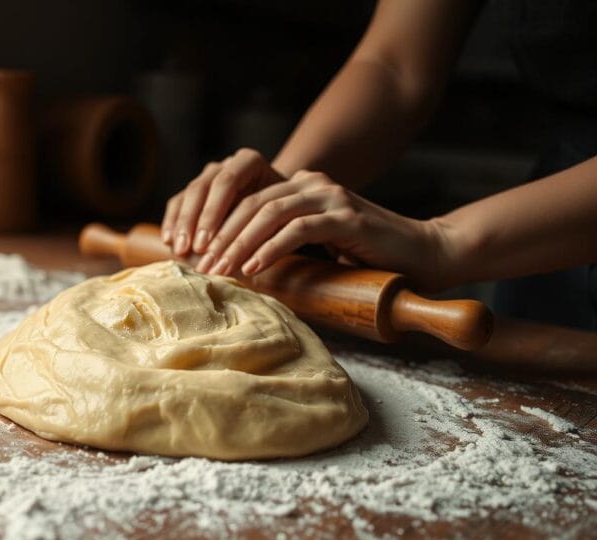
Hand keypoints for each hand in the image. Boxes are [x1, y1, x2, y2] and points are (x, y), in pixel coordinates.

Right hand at [161, 148, 284, 256]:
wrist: (278, 205)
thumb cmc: (283, 212)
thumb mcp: (282, 216)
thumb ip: (265, 227)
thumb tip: (245, 256)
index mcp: (249, 161)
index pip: (227, 182)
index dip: (213, 213)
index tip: (206, 243)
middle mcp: (226, 164)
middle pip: (202, 188)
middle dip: (193, 222)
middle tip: (189, 249)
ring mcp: (208, 175)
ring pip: (187, 195)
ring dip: (180, 224)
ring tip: (178, 251)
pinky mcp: (195, 191)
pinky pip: (177, 203)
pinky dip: (172, 222)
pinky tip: (168, 243)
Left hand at [195, 170, 452, 289]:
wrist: (426, 255)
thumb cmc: (369, 259)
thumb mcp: (318, 247)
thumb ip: (286, 244)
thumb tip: (238, 267)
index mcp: (303, 188)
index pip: (249, 201)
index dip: (219, 227)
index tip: (198, 256)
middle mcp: (315, 185)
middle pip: (252, 205)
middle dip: (222, 236)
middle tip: (200, 265)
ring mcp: (332, 198)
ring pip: (269, 214)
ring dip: (239, 244)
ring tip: (219, 269)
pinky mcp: (347, 217)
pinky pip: (297, 229)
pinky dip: (271, 249)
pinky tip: (252, 269)